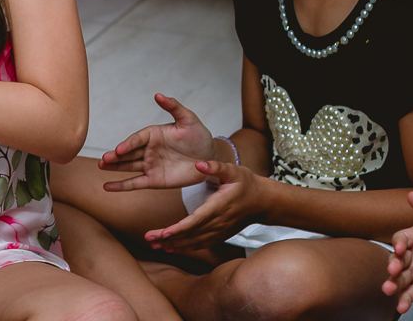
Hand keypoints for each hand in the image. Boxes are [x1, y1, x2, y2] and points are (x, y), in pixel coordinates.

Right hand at [101, 94, 215, 190]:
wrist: (210, 158)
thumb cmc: (199, 136)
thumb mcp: (188, 119)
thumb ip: (173, 107)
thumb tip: (158, 95)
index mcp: (153, 134)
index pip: (137, 139)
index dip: (128, 144)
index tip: (120, 149)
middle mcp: (148, 149)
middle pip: (128, 153)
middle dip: (115, 156)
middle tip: (104, 159)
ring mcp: (150, 165)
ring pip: (128, 166)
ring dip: (114, 167)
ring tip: (101, 166)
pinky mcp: (154, 180)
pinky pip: (136, 183)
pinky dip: (121, 185)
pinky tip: (107, 186)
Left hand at [145, 160, 265, 251]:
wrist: (264, 202)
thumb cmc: (247, 184)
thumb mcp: (234, 170)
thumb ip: (215, 166)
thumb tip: (199, 164)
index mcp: (219, 206)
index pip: (196, 220)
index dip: (179, 228)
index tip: (164, 232)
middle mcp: (218, 222)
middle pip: (191, 234)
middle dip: (169, 238)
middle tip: (148, 239)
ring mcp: (219, 231)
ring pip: (194, 242)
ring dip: (174, 245)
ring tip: (154, 245)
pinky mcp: (220, 235)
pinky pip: (200, 244)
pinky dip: (186, 247)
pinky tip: (171, 248)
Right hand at [382, 191, 412, 311]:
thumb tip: (412, 194)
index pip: (401, 238)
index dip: (399, 243)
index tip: (400, 248)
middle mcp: (411, 255)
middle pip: (396, 259)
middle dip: (392, 265)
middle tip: (392, 269)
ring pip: (399, 278)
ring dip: (392, 284)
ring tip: (388, 289)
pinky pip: (410, 294)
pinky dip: (404, 300)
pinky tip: (400, 306)